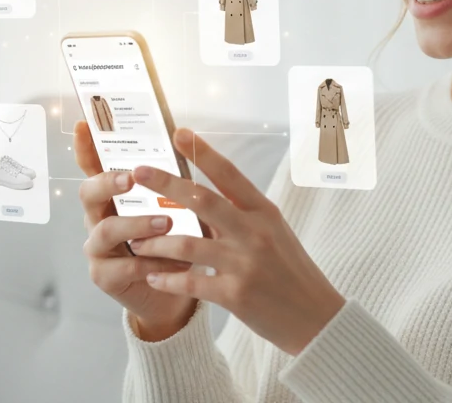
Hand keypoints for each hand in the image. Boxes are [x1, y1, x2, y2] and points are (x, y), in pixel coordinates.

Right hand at [74, 120, 196, 340]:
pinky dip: (150, 262)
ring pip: (105, 231)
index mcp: (113, 197)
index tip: (84, 125)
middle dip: (107, 183)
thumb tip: (189, 143)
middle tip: (131, 178)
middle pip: (88, 194)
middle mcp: (99, 219)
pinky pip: (123, 266)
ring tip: (166, 223)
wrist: (173, 296)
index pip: (93, 167)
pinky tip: (172, 262)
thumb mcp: (177, 211)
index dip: (86, 148)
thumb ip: (175, 186)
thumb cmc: (174, 244)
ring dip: (136, 224)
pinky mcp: (105, 276)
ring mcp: (98, 249)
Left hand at [126, 127, 345, 355]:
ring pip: (187, 245)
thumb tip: (203, 195)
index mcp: (264, 213)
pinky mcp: (235, 295)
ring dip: (155, 243)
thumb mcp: (274, 233)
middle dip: (167, 183)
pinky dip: (167, 279)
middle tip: (139, 171)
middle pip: (203, 200)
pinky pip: (191, 282)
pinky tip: (152, 278)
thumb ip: (241, 215)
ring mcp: (244, 264)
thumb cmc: (292, 271)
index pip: (230, 175)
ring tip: (135, 242)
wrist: (316, 317)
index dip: (203, 152)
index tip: (179, 132)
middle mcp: (254, 233)